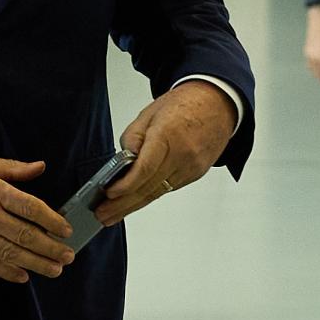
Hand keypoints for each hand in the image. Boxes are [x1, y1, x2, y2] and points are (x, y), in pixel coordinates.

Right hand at [0, 155, 75, 282]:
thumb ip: (11, 168)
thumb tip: (40, 166)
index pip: (29, 207)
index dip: (52, 220)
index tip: (66, 229)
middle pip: (24, 235)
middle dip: (50, 248)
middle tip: (68, 255)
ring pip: (10, 253)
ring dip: (36, 263)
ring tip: (54, 269)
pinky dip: (6, 272)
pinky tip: (22, 276)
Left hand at [96, 81, 236, 225]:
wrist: (216, 104)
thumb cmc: (181, 106)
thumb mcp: (149, 114)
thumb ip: (132, 138)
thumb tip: (123, 162)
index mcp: (167, 135)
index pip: (145, 168)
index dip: (126, 185)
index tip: (109, 193)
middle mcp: (182, 155)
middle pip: (149, 186)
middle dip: (123, 204)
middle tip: (102, 214)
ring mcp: (191, 167)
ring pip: (158, 192)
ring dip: (134, 205)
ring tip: (112, 215)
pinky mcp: (195, 174)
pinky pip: (168, 188)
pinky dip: (150, 196)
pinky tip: (134, 202)